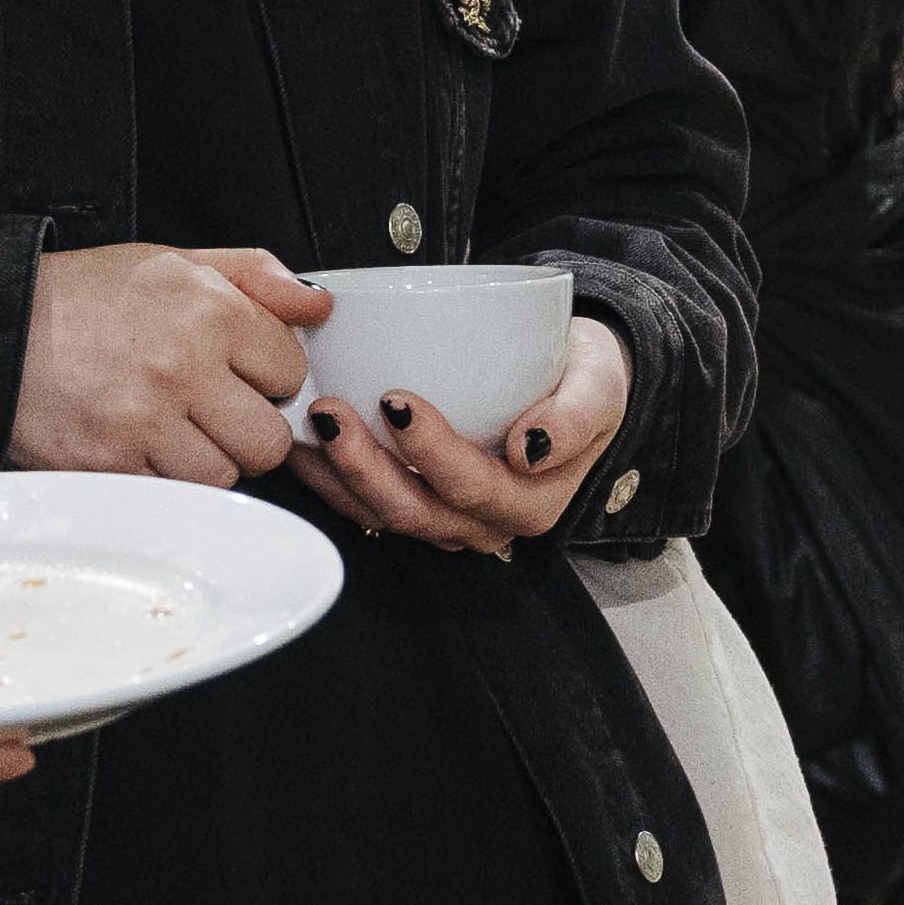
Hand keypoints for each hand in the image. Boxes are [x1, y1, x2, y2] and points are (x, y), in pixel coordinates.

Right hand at [21, 241, 338, 478]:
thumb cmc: (79, 298)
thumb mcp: (168, 262)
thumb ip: (252, 275)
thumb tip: (316, 304)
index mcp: (207, 310)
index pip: (291, 368)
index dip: (268, 373)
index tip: (239, 370)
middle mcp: (183, 366)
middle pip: (271, 437)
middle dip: (249, 427)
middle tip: (212, 409)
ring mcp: (147, 422)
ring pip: (226, 475)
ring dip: (206, 458)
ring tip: (170, 427)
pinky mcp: (113, 466)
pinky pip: (174, 493)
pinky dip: (163, 477)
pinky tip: (138, 444)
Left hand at [299, 306, 636, 558]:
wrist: (575, 384)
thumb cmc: (585, 381)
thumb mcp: (603, 386)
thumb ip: (578, 416)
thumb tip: (530, 449)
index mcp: (529, 503)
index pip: (472, 488)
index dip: (429, 452)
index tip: (396, 399)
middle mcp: (483, 523)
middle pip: (413, 510)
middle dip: (363, 466)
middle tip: (329, 411)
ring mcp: (445, 519)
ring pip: (380, 515)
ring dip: (335, 474)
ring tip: (305, 423)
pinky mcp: (416, 501)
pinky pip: (363, 503)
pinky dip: (327, 476)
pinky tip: (300, 441)